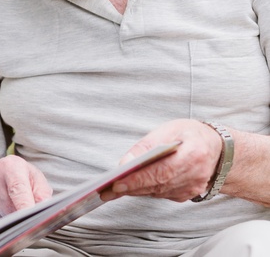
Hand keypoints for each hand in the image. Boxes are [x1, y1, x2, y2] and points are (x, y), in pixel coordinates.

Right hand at [0, 155, 52, 225]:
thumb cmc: (18, 178)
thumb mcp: (35, 179)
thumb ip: (43, 194)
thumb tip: (45, 210)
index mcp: (11, 165)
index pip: (18, 190)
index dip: (25, 207)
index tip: (31, 221)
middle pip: (9, 208)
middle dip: (20, 217)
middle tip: (24, 212)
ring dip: (7, 219)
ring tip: (9, 206)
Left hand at [103, 119, 222, 201]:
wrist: (217, 150)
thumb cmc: (191, 135)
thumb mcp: (169, 129)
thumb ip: (147, 145)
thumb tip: (126, 161)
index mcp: (193, 155)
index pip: (161, 171)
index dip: (138, 179)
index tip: (118, 183)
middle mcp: (195, 176)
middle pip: (157, 185)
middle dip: (130, 188)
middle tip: (106, 190)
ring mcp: (191, 188)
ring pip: (157, 192)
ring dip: (134, 191)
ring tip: (110, 191)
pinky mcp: (186, 194)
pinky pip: (161, 194)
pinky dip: (144, 191)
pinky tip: (129, 189)